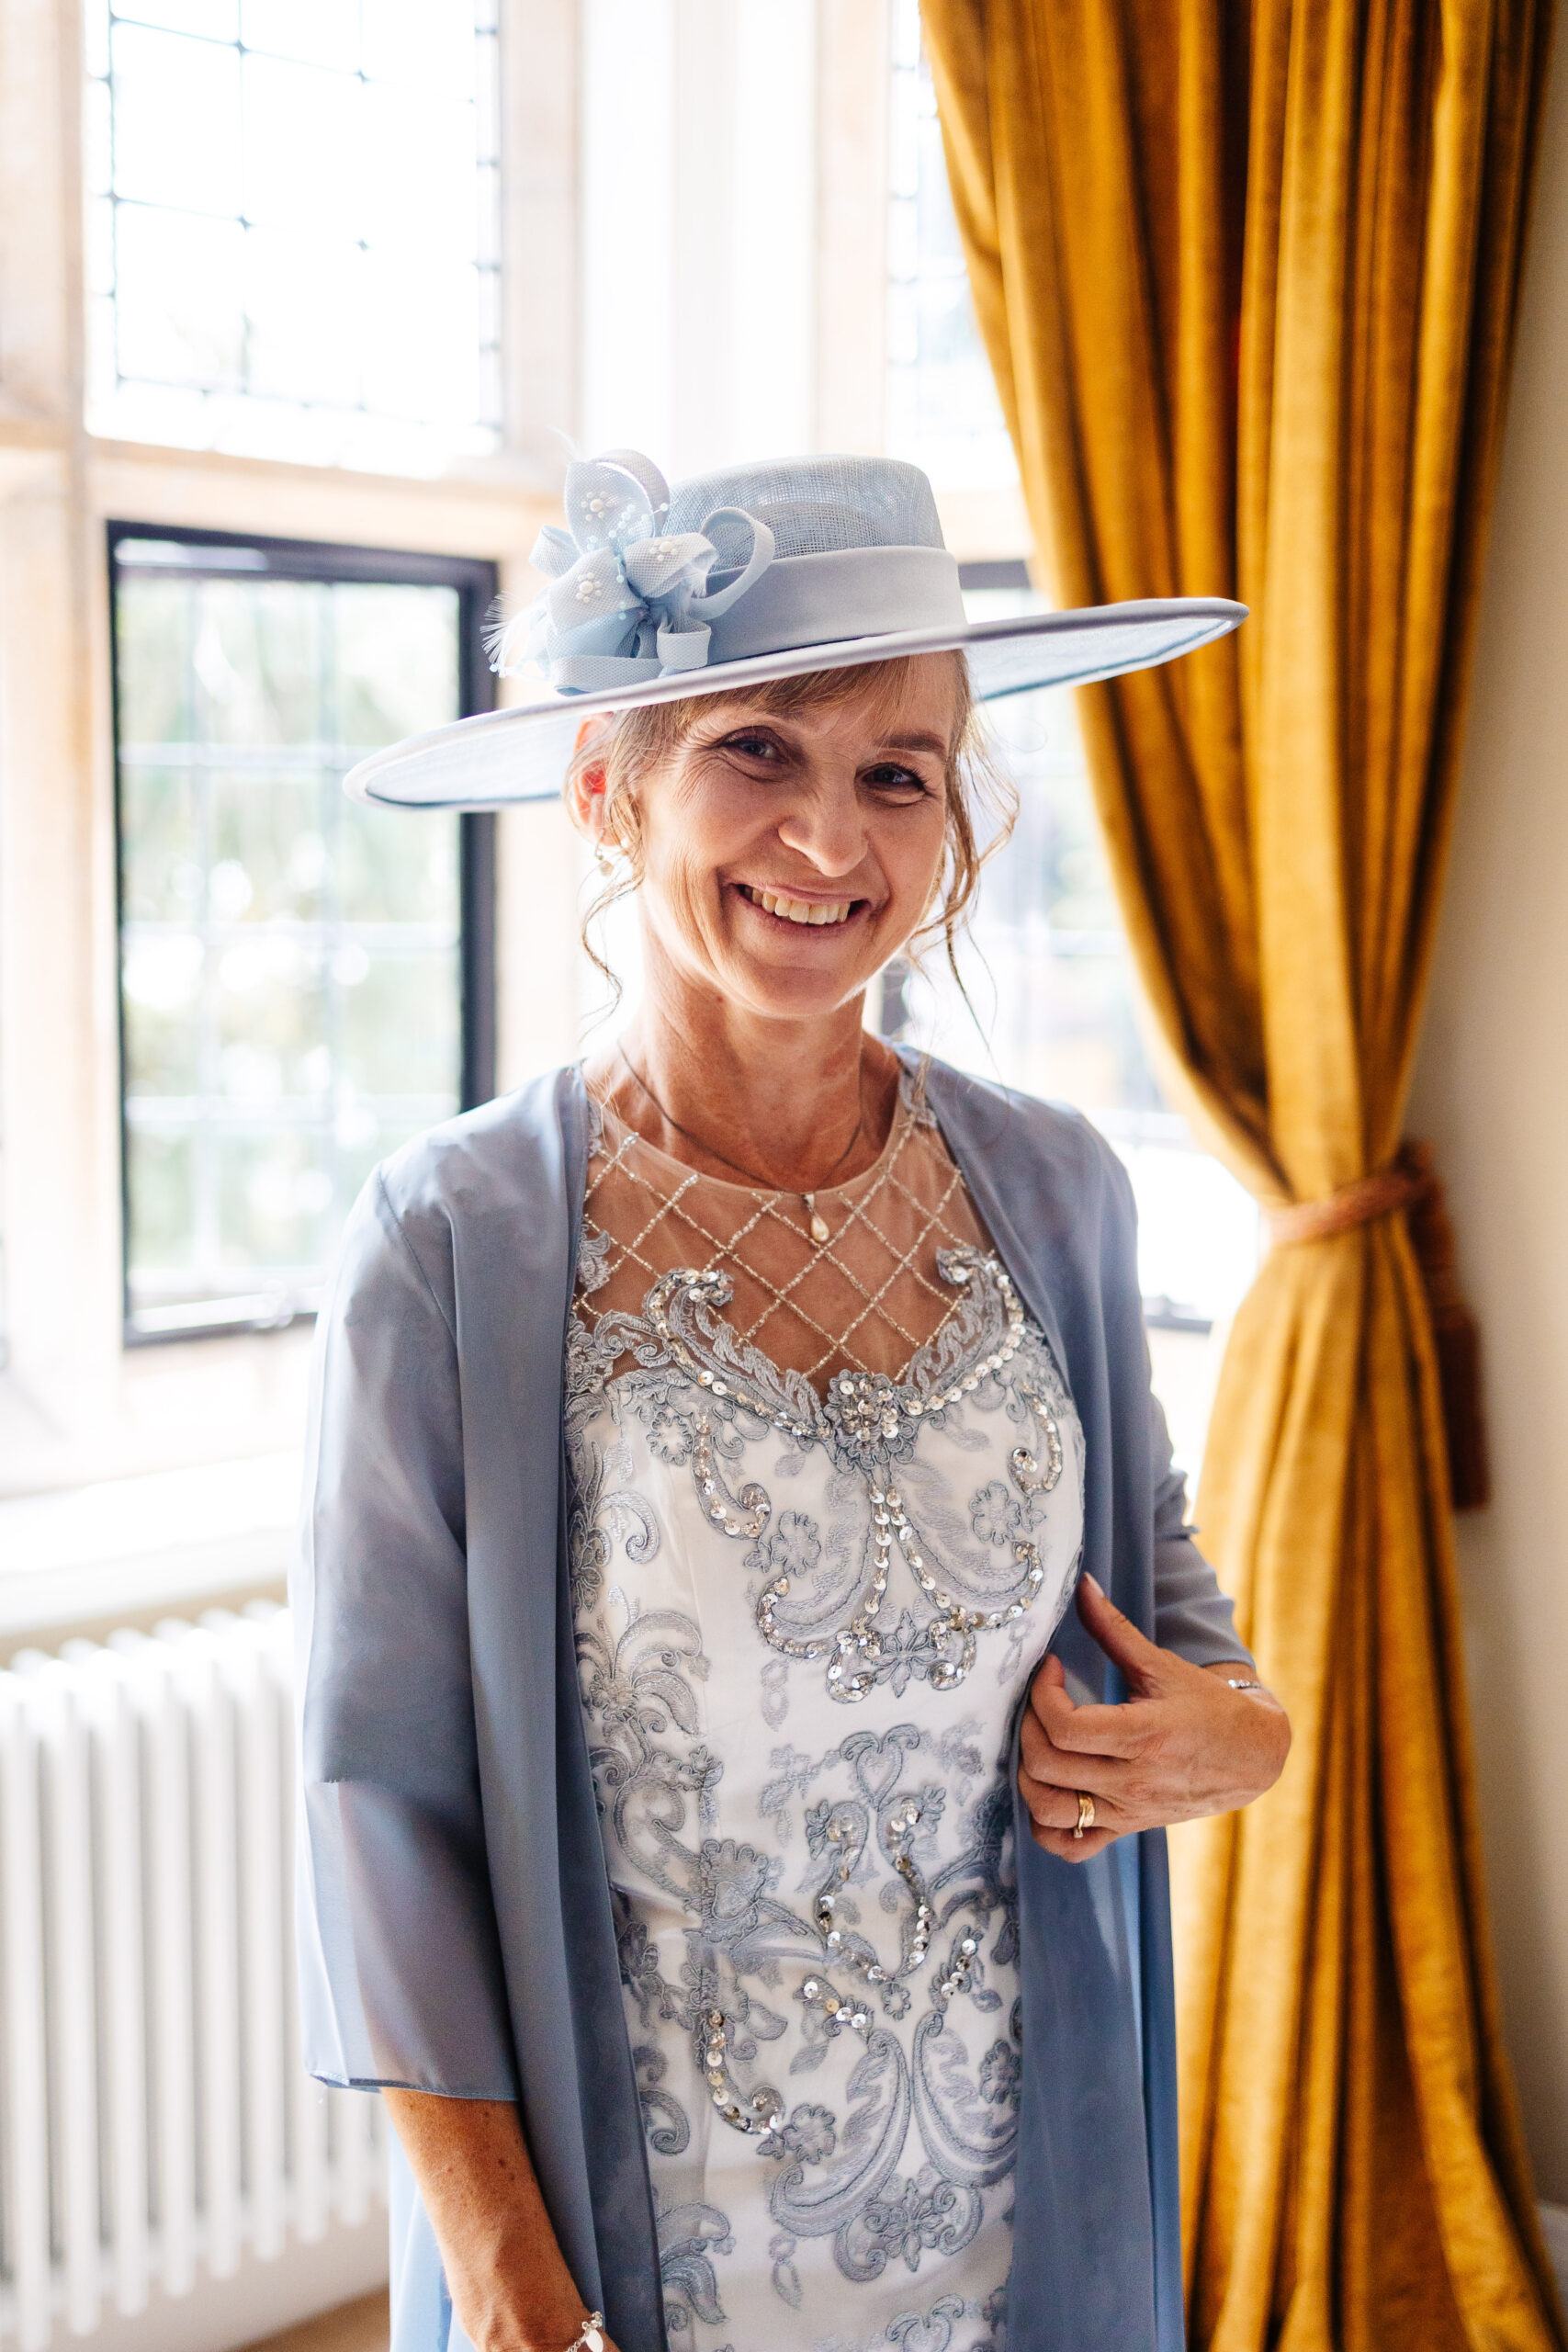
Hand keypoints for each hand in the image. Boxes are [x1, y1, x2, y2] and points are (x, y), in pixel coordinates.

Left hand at [1018, 1575, 1289, 1861]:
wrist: (1253, 1755)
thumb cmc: (1206, 1705)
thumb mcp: (1162, 1663)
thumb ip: (1113, 1627)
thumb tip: (1080, 1582)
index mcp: (1144, 1736)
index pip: (1066, 1727)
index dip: (1042, 1694)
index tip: (1051, 1668)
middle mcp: (1133, 1781)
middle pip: (1046, 1766)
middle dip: (1027, 1726)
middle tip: (1039, 1700)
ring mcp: (1128, 1812)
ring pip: (1048, 1812)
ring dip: (1028, 1774)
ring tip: (1039, 1740)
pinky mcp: (1126, 1830)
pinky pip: (1070, 1848)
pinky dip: (1045, 1825)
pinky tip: (1049, 1788)